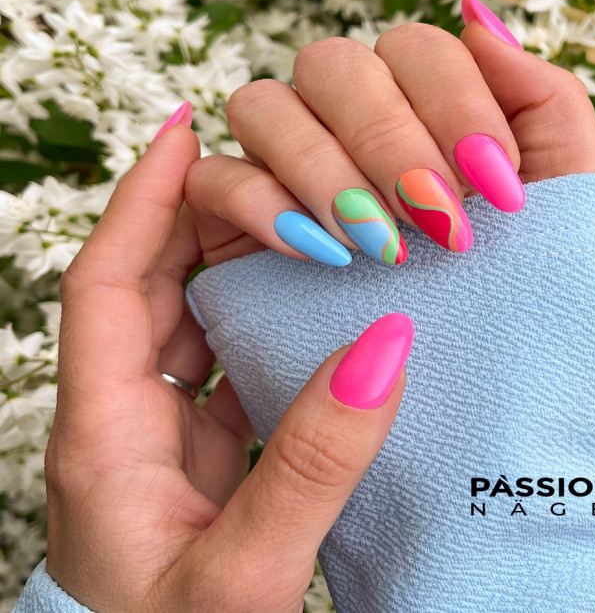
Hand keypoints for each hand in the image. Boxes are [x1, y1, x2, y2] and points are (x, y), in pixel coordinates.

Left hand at [45, 121, 409, 611]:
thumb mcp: (245, 571)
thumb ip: (310, 467)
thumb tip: (382, 353)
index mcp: (102, 433)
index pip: (105, 281)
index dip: (142, 200)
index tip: (185, 134)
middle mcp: (121, 416)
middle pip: (149, 282)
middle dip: (205, 218)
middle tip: (277, 176)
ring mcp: (159, 431)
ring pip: (187, 315)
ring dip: (235, 265)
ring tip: (297, 224)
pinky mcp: (197, 450)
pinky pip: (221, 358)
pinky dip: (258, 321)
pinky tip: (306, 306)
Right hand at [185, 0, 594, 268]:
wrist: (477, 389)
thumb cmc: (525, 292)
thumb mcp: (565, 201)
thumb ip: (543, 102)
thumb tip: (477, 18)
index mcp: (419, 108)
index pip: (416, 50)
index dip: (456, 104)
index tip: (498, 187)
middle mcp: (345, 125)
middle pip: (334, 64)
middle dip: (389, 138)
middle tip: (437, 220)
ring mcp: (284, 166)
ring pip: (262, 105)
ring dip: (323, 169)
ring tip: (379, 246)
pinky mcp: (233, 221)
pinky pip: (214, 178)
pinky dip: (260, 205)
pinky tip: (317, 252)